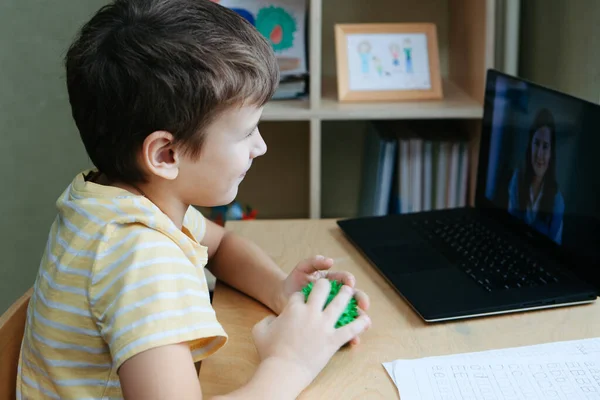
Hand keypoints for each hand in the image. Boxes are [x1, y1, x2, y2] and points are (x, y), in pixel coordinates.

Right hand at [253, 279, 371, 389]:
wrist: (283, 371)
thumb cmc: (269, 352)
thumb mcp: (259, 330)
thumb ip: (267, 321)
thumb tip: (273, 319)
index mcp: (293, 308)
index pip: (299, 295)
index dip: (300, 296)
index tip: (301, 300)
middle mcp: (310, 312)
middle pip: (321, 289)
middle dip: (325, 285)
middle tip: (329, 285)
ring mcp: (324, 325)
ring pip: (339, 303)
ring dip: (346, 295)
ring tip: (350, 290)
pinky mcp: (333, 340)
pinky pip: (351, 328)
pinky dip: (360, 324)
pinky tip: (366, 319)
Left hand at [275, 255, 369, 344]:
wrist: (282, 298)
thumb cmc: (295, 281)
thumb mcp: (303, 269)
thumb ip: (315, 262)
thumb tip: (329, 261)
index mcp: (333, 281)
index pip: (345, 279)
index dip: (349, 280)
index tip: (350, 283)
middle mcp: (337, 295)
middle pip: (354, 297)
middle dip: (361, 300)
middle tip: (364, 305)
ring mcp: (333, 310)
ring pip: (352, 314)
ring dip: (360, 320)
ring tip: (366, 324)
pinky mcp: (329, 324)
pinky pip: (342, 330)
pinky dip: (349, 336)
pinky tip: (354, 340)